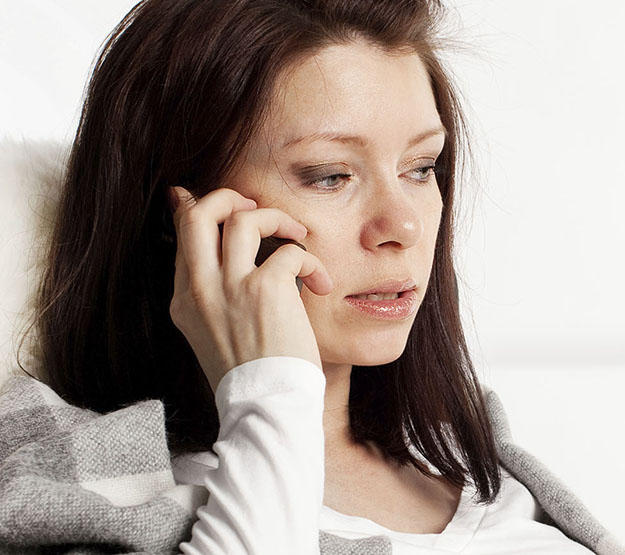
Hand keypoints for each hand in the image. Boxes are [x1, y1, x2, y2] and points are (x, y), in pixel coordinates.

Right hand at [166, 186, 333, 391]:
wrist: (266, 408)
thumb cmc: (253, 376)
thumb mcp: (216, 334)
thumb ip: (216, 295)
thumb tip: (225, 259)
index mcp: (184, 300)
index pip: (182, 235)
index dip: (196, 207)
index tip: (209, 196)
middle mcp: (200, 289)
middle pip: (199, 214)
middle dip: (228, 197)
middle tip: (254, 206)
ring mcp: (230, 287)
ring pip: (243, 218)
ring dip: (277, 217)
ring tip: (298, 235)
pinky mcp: (265, 290)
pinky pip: (290, 251)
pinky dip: (311, 261)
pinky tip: (321, 285)